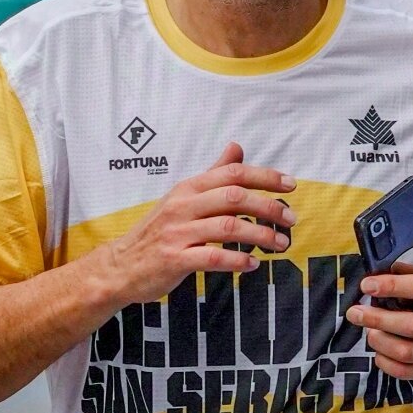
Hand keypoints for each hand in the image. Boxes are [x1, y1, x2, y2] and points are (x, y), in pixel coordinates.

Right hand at [104, 143, 296, 305]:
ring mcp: (177, 232)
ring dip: (259, 235)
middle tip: (291, 219)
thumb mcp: (183, 196)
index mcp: (188, 187)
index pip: (232, 173)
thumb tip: (237, 147)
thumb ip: (213, 174)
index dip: (264, 176)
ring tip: (280, 244)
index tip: (290, 184)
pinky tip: (253, 264)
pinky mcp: (173, 259)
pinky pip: (212, 257)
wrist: (120, 265)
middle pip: (233, 197)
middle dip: (268, 206)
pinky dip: (237, 260)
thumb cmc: (159, 229)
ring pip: (228, 227)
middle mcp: (182, 205)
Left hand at [345, 220, 412, 383]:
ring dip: (380, 341)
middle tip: (354, 311)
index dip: (392, 285)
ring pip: (408, 352)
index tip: (368, 283)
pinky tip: (378, 352)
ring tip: (366, 329)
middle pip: (410, 324)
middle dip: (377, 317)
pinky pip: (411, 373)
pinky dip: (389, 364)